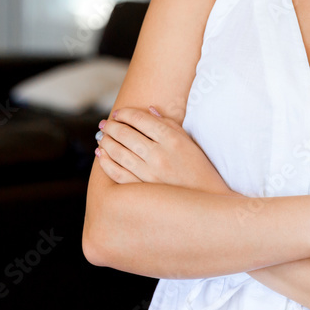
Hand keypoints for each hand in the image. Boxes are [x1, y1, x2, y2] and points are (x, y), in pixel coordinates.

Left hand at [96, 106, 235, 195]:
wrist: (207, 199)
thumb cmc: (199, 167)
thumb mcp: (188, 141)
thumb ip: (169, 124)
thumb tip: (149, 110)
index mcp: (172, 139)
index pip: (141, 119)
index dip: (126, 114)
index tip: (119, 113)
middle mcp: (159, 155)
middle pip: (126, 134)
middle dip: (112, 126)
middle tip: (105, 124)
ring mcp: (150, 174)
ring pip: (118, 153)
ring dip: (106, 142)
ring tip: (102, 137)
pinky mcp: (143, 190)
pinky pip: (118, 174)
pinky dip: (106, 163)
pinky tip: (102, 155)